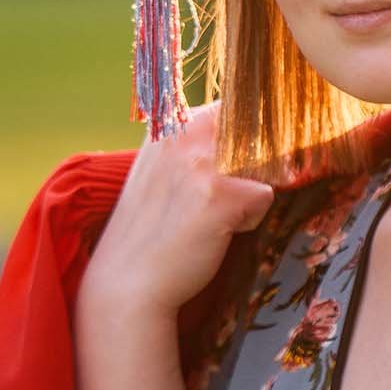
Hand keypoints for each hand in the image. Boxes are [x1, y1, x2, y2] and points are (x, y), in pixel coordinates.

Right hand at [80, 99, 274, 320]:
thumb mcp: (160, 171)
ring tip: (215, 218)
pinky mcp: (220, 195)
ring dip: (249, 192)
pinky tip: (218, 235)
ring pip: (265, 161)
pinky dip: (250, 220)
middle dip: (255, 163)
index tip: (234, 164)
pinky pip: (265, 195)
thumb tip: (247, 136)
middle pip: (255, 128)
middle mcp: (183, 134)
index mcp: (168, 124)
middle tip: (223, 199)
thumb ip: (191, 149)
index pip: (231, 106)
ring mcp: (201, 163)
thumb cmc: (148, 233)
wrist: (125, 283)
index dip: (243, 136)